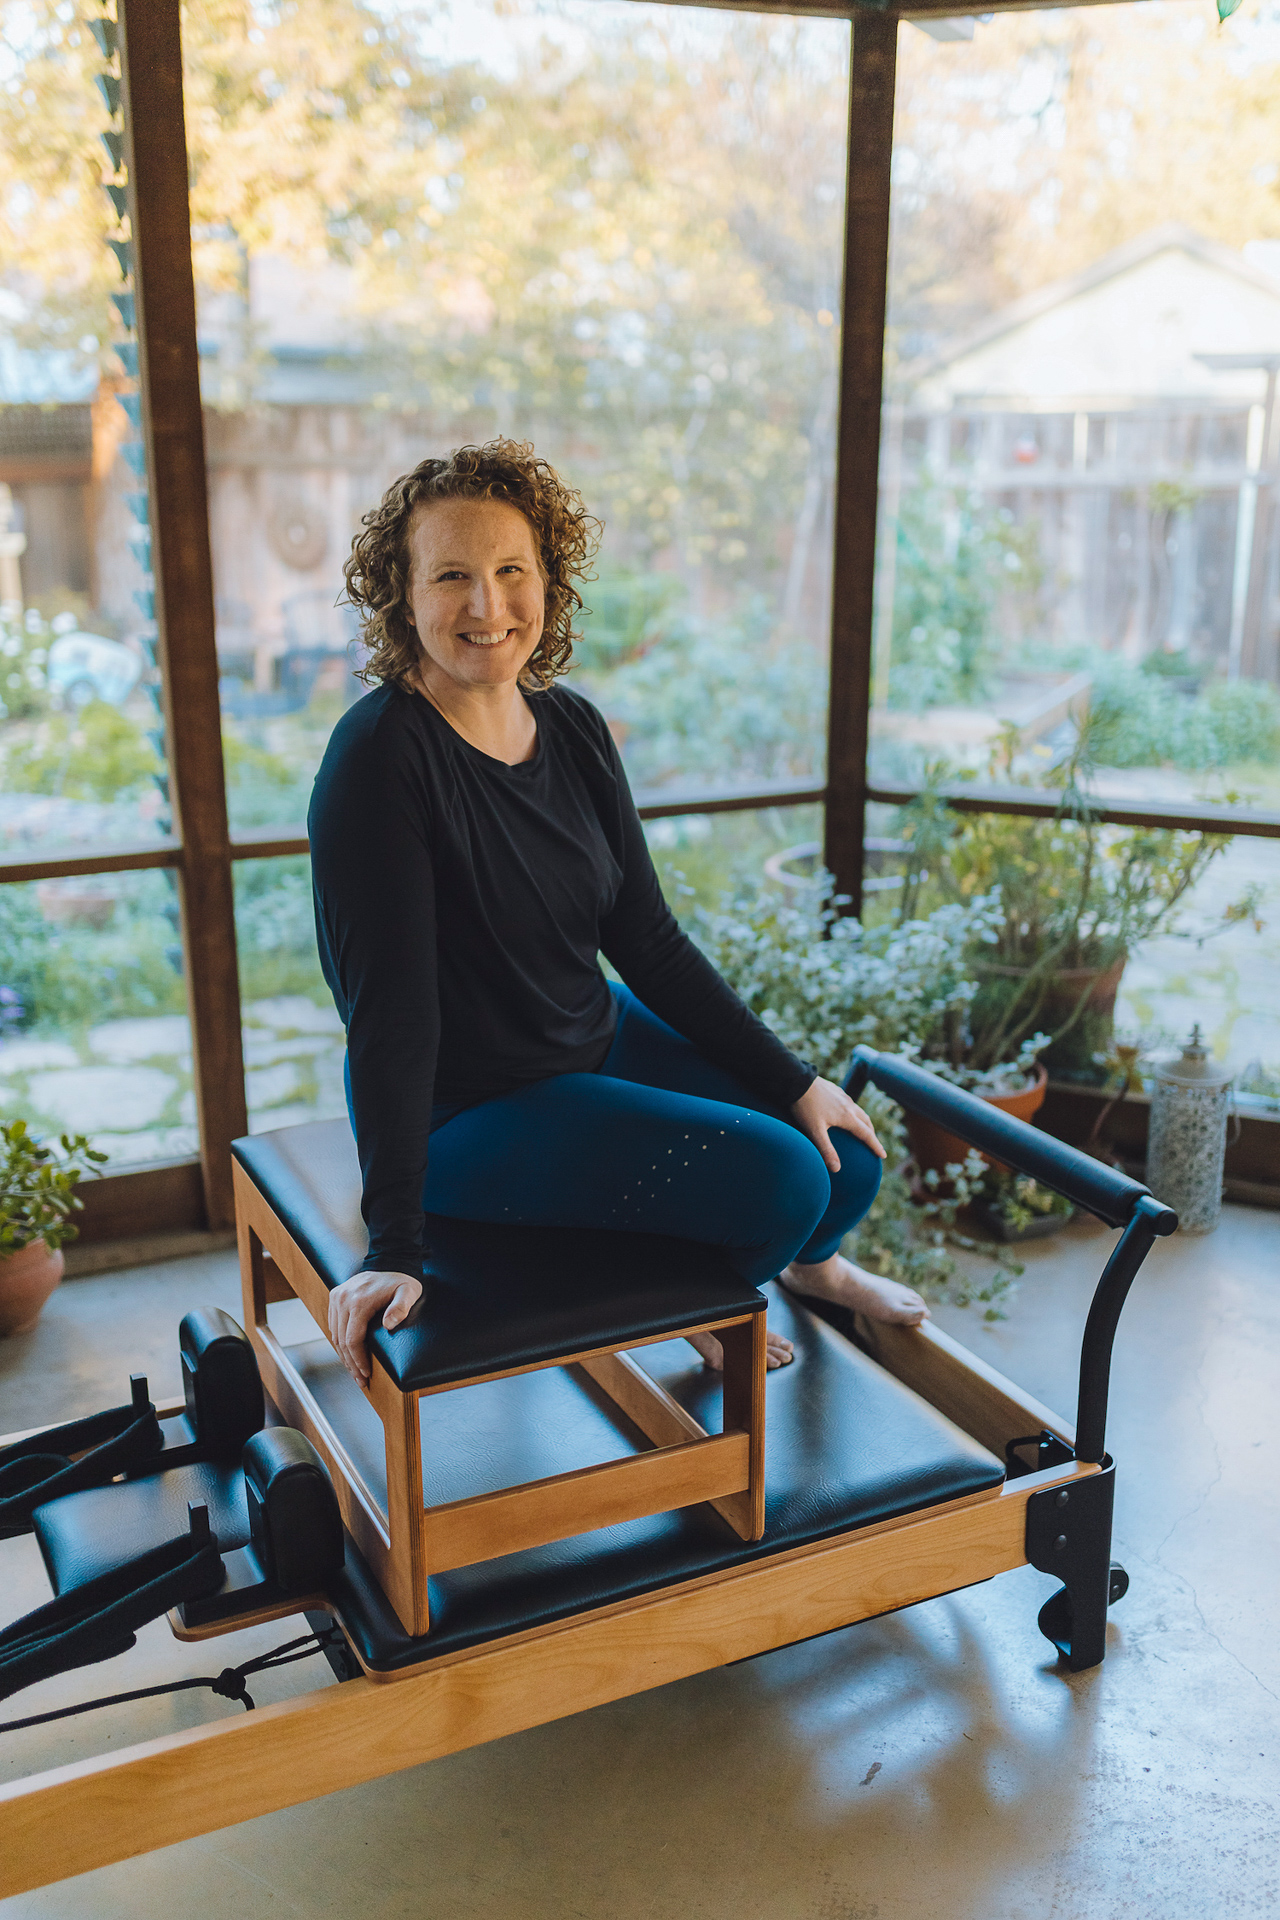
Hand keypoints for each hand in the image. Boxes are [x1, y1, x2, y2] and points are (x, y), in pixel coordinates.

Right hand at [328, 1269, 421, 1383]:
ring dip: (344, 1355)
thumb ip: (401, 1308)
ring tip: (355, 1372)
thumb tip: (389, 1325)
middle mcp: (343, 1299)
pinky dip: (340, 1342)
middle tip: (361, 1381)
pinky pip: (334, 1325)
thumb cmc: (401, 1281)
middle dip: (351, 1363)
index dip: (358, 1360)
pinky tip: (349, 1354)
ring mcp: (337, 1298)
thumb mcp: (408, 1293)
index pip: (352, 1339)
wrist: (390, 1261)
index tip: (366, 1374)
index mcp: (359, 1302)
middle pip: (342, 1341)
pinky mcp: (335, 1297)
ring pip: (335, 1335)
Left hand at [790, 1076, 885, 1173]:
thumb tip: (836, 1169)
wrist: (798, 1081)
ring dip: (864, 1122)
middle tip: (875, 1145)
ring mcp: (843, 1096)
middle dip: (872, 1134)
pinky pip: (850, 1103)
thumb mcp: (815, 1131)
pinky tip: (845, 1113)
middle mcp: (849, 1106)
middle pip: (866, 1122)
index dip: (875, 1146)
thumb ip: (826, 1150)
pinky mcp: (835, 1090)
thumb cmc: (805, 1107)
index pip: (866, 1134)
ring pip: (859, 1111)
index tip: (883, 1155)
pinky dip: (854, 1112)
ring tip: (862, 1130)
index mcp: (847, 1117)